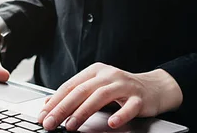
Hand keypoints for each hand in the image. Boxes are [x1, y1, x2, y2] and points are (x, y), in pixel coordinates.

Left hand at [37, 63, 182, 130]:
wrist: (154, 87)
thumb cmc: (121, 88)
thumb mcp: (98, 86)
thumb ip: (79, 93)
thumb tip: (50, 106)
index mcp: (95, 71)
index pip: (71, 85)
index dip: (55, 100)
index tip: (42, 115)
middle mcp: (108, 75)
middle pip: (81, 90)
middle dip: (63, 108)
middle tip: (50, 122)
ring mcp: (124, 85)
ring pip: (100, 96)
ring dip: (83, 111)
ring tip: (71, 125)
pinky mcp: (139, 97)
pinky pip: (129, 107)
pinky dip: (120, 114)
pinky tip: (112, 123)